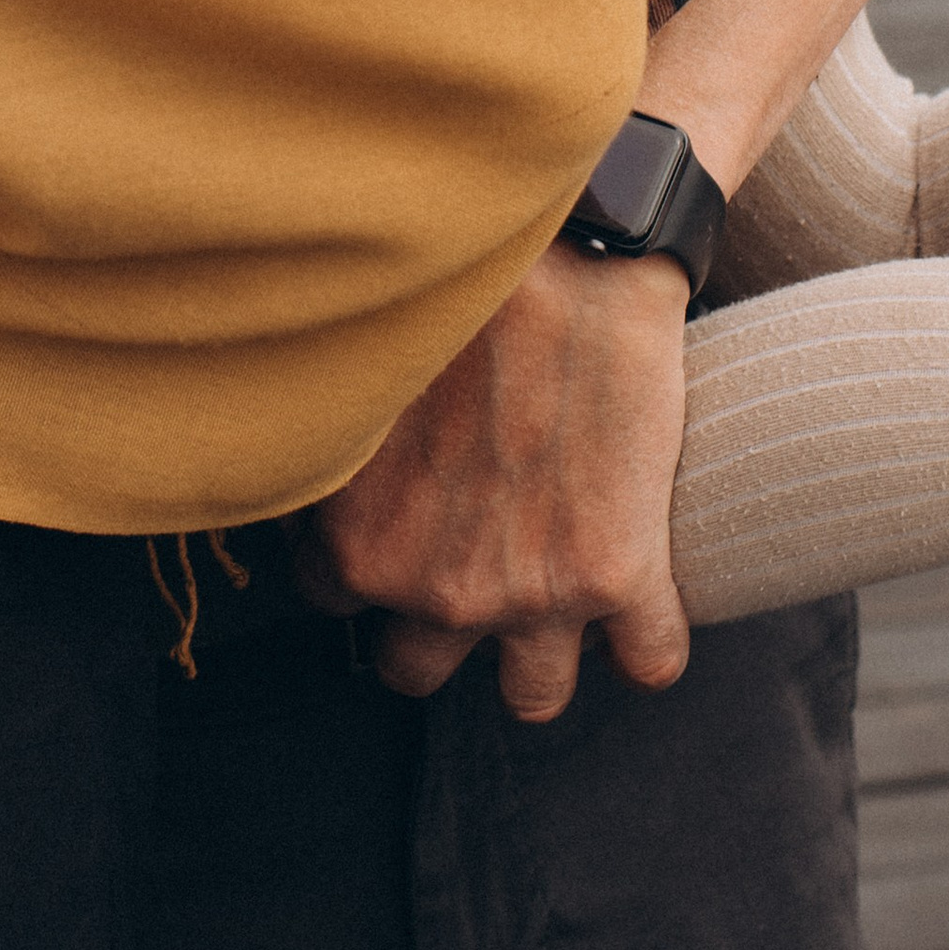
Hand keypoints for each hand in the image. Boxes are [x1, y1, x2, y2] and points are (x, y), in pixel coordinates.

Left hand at [297, 246, 691, 718]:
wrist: (568, 252)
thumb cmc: (450, 299)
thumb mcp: (351, 379)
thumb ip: (328, 452)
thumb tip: (298, 458)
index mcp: (361, 547)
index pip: (335, 598)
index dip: (364, 553)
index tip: (392, 518)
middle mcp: (442, 593)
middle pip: (415, 669)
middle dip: (433, 627)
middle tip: (460, 558)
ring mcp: (536, 599)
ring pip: (531, 697)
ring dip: (537, 658)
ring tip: (545, 595)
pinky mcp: (626, 579)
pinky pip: (650, 662)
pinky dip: (647, 636)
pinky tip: (636, 596)